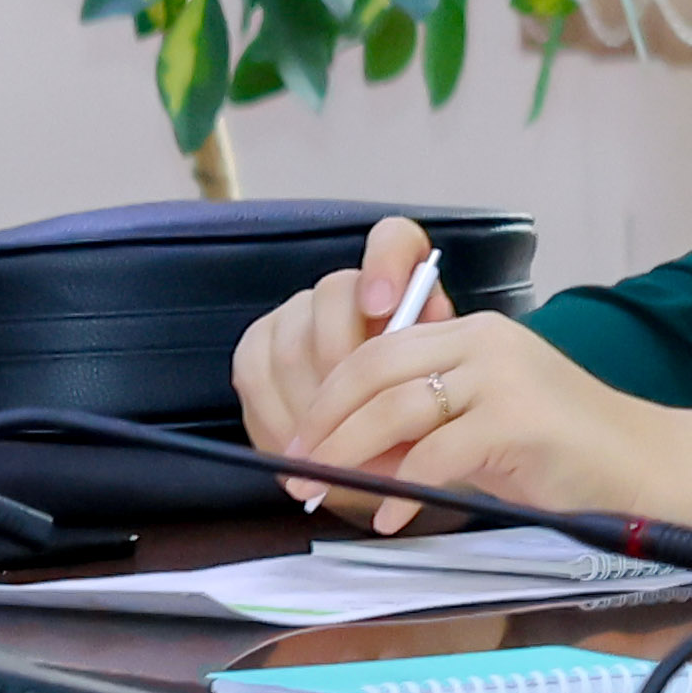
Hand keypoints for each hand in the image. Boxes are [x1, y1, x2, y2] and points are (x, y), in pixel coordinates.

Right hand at [234, 214, 446, 504]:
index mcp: (401, 286)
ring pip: (292, 343)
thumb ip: (434, 362)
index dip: (386, 263)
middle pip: (333, 297)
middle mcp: (342, 289)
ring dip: (313, 403)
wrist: (382, 443)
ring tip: (333, 448)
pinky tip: (298, 452)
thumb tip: (428, 340)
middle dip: (344, 366)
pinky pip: (255, 374)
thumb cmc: (417, 412)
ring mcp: (293, 315)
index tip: (385, 306)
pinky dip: (278, 418)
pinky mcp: (254, 348)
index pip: (394, 240)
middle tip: (359, 415)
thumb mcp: (437, 392)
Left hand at [273, 309, 691, 576]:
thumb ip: (427, 425)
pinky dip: (406, 491)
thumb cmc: (568, 456)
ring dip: (349, 456)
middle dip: (324, 425)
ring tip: (325, 492)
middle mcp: (487, 342)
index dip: (327, 398)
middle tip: (295, 470)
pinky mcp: (520, 422)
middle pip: (374, 372)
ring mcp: (505, 378)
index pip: (376, 351)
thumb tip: (348, 455)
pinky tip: (392, 518)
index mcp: (475, 333)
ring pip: (397, 410)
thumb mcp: (487, 423)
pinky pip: (438, 455)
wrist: (651, 469)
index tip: (298, 443)